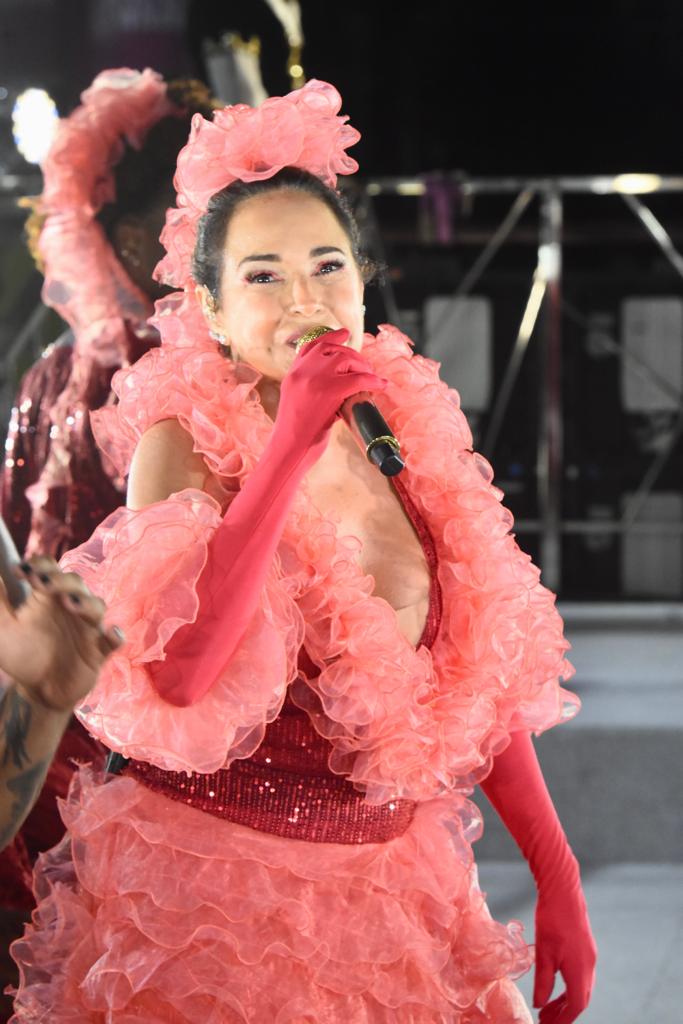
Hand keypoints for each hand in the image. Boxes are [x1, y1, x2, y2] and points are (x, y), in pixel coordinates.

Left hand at [0, 556, 123, 712]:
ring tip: (68, 602)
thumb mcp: (3, 631)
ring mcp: (87, 628)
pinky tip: (111, 632)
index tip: (20, 570)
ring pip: (96, 607)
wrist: (38, 690)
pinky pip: (112, 641)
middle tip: (41, 582)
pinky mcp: (99, 651)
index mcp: (48, 597)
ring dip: (85, 602)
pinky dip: (115, 636)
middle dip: (60, 580)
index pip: (50, 570)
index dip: (39, 565)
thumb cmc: (22, 655)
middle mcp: (71, 607)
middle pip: (75, 583)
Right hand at [277, 328, 387, 453]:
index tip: (344, 334)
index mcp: (293, 375)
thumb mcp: (298, 405)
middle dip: (352, 354)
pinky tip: (381, 385)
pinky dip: (373, 380)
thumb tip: (340, 390)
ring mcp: (315, 380)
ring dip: (362, 365)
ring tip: (371, 376)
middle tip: (365, 366)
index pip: (311, 347)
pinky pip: (358, 379)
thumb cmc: (295, 436)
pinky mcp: (329, 391)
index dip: (330, 337)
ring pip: (344, 358)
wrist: (289, 449)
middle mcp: (302, 372)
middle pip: (331, 349)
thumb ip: (311, 392)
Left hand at [534, 881, 596, 1022]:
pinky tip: (555, 985)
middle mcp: (589, 966)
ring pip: (581, 988)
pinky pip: (581, 976)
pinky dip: (569, 987)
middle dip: (564, 1013)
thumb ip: (543, 982)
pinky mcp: (586, 948)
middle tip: (546, 1021)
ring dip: (566, 1001)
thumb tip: (539, 1004)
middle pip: (581, 999)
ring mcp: (589, 956)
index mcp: (580, 971)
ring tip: (548, 1007)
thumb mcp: (543, 953)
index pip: (576, 1006)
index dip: (563, 1019)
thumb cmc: (551, 920)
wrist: (563, 891)